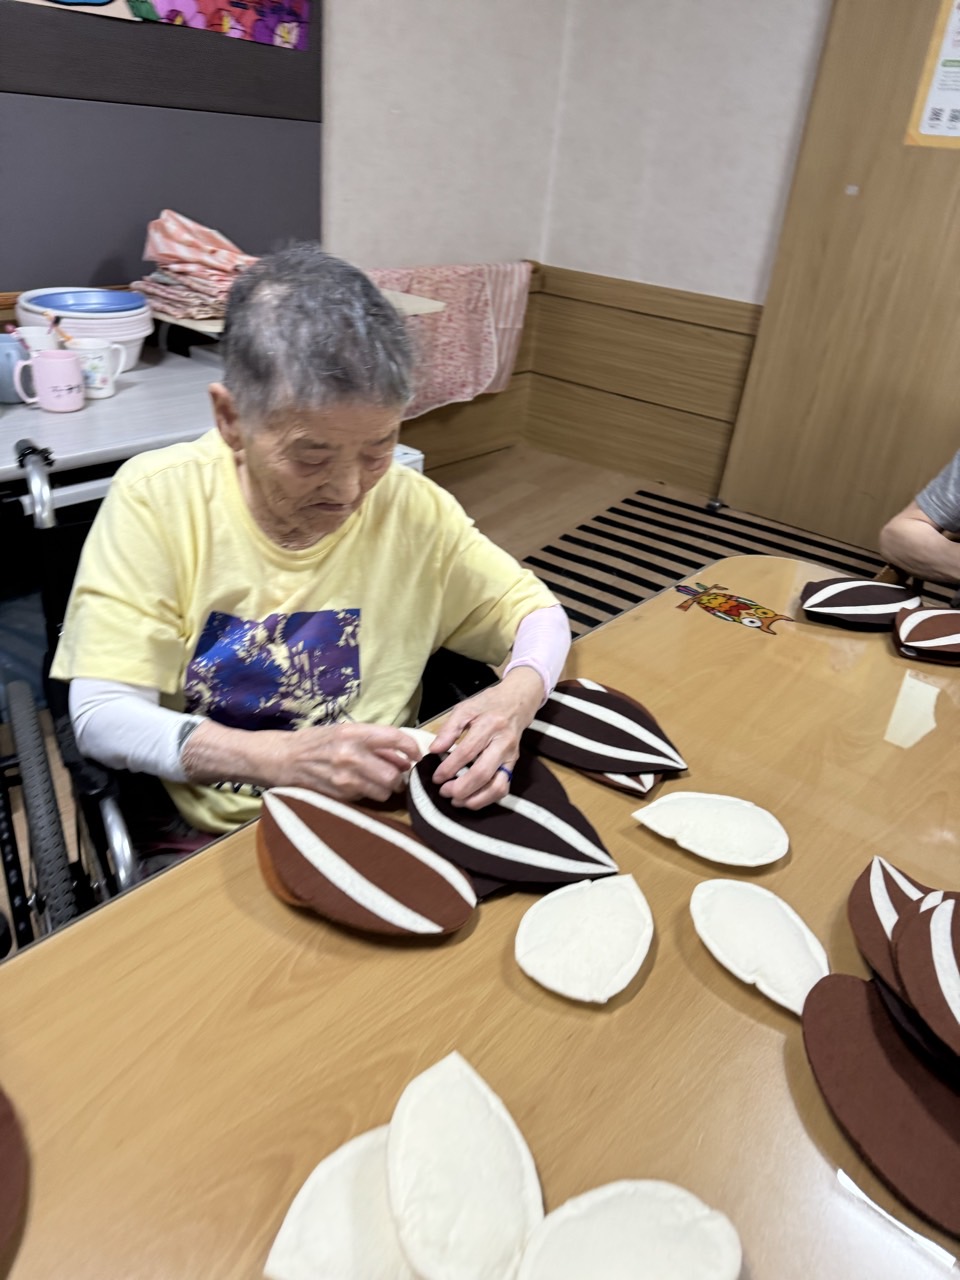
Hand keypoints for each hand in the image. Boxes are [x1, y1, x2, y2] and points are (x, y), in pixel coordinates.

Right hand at [278, 723, 423, 802]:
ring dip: (385, 788)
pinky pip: (365, 798)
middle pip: (393, 774)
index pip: (395, 738)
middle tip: (395, 775)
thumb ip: (375, 744)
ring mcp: (344, 778)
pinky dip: (367, 794)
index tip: (416, 755)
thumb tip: (404, 760)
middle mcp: (351, 755)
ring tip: (377, 781)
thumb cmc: (316, 742)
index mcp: (354, 734)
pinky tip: (358, 786)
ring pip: (383, 791)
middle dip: (398, 776)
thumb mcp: (345, 732)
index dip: (412, 748)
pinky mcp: (338, 795)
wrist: (283, 758)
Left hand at [428, 666, 543, 809]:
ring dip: (476, 799)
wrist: (517, 702)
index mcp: (490, 725)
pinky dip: (487, 799)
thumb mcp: (465, 708)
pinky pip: (503, 788)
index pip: (467, 752)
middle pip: (482, 773)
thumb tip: (434, 750)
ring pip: (497, 786)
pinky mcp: (514, 766)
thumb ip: (448, 729)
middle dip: (461, 788)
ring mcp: (511, 757)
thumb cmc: (488, 705)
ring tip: (457, 801)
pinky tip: (472, 799)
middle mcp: (503, 743)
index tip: (436, 777)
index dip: (449, 768)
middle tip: (444, 792)